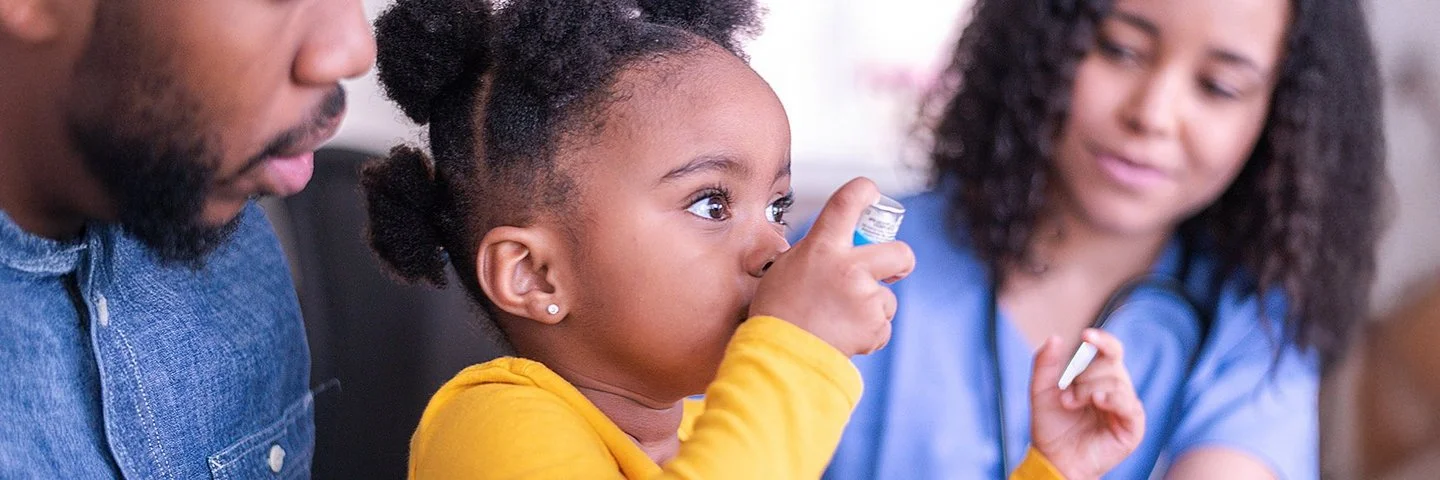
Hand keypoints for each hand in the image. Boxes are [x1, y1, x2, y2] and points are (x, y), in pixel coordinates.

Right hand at [748, 177, 915, 356]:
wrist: (780, 356)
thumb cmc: (777, 312)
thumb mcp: (786, 268)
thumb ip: (816, 253)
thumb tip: (834, 250)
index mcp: (822, 247)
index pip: (847, 201)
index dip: (865, 191)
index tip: (871, 193)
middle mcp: (848, 267)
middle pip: (899, 252)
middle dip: (902, 261)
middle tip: (894, 270)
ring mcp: (864, 297)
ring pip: (887, 298)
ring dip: (872, 309)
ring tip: (840, 320)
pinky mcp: (874, 325)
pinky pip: (882, 326)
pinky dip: (868, 334)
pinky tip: (843, 336)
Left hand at [1029, 329, 1144, 479]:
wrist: (1053, 457)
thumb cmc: (1050, 425)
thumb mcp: (1041, 391)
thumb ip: (1045, 364)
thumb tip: (1055, 338)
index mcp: (1098, 376)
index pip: (1110, 350)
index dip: (1102, 340)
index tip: (1086, 335)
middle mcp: (1115, 389)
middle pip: (1111, 365)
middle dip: (1085, 377)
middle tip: (1066, 396)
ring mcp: (1125, 407)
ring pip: (1118, 382)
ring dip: (1089, 390)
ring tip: (1071, 404)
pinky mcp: (1132, 427)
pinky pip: (1129, 405)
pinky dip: (1114, 399)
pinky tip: (1099, 401)